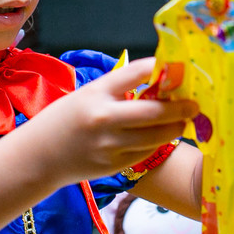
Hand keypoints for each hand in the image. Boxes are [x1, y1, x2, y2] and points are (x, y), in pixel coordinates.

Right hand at [23, 58, 197, 186]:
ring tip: (182, 122)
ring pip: (156, 136)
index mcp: (97, 93)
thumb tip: (160, 79)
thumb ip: (120, 88)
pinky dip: (158, 143)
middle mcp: (104, 118)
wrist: (39, 155)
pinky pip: (146, 152)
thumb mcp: (88, 94)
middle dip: (180, 107)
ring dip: (175, 128)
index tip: (178, 69)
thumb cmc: (66, 119)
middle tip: (194, 104)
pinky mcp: (113, 165)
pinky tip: (162, 137)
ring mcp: (109, 145)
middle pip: (155, 111)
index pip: (138, 72)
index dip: (162, 69)